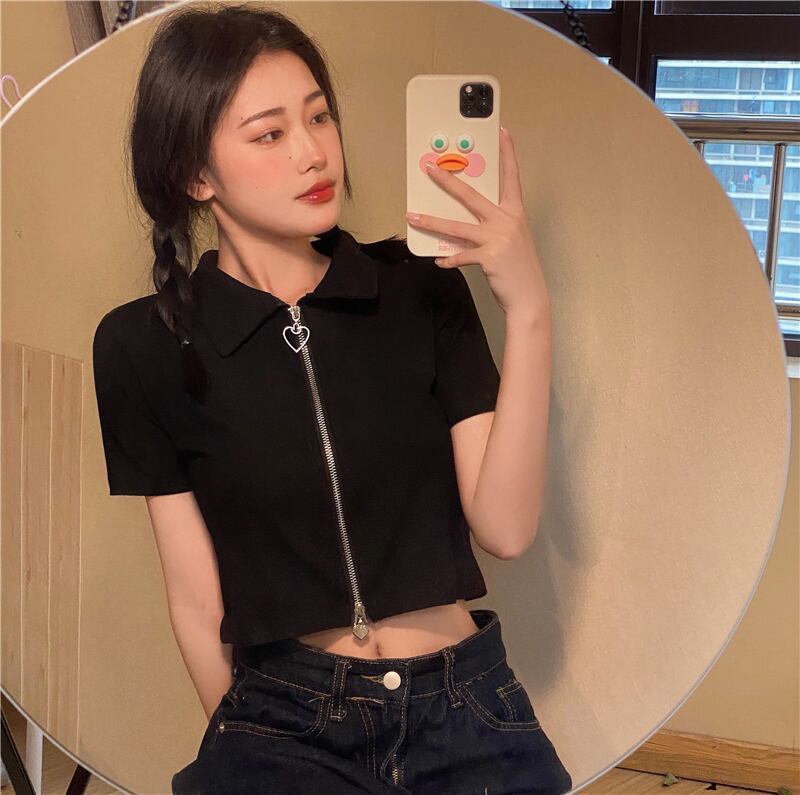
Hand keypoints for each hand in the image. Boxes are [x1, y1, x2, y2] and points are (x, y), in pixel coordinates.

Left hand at [406, 126, 549, 318]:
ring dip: (432, 222)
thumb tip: (468, 223)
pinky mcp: (488, 257)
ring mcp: (497, 238)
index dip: (507, 153)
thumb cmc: (519, 270)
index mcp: (515, 213)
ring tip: (413, 216)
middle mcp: (507, 221)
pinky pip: (460, 255)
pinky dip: (448, 259)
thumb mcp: (512, 241)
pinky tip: (439, 261)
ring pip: (456, 226)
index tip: (502, 132)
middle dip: (448, 181)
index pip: (511, 177)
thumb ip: (494, 227)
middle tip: (430, 169)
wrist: (530, 297)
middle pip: (471, 196)